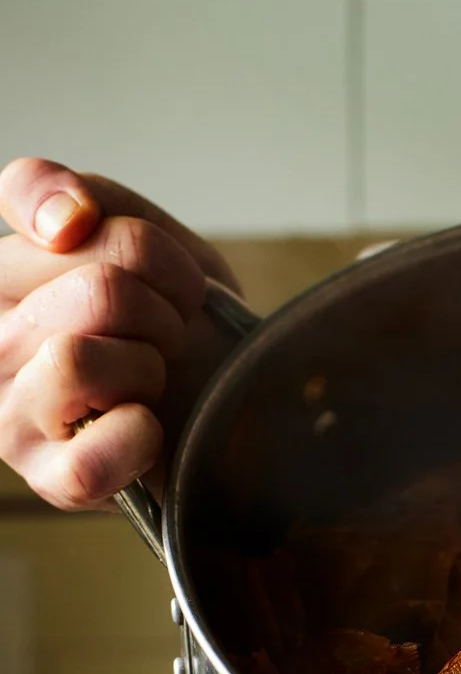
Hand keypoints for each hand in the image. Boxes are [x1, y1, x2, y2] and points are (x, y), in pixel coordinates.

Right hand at [0, 157, 239, 508]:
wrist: (226, 401)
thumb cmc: (172, 318)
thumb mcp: (137, 233)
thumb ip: (80, 193)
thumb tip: (64, 220)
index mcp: (2, 271)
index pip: (50, 207)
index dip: (139, 243)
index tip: (154, 272)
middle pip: (102, 288)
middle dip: (164, 311)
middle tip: (166, 335)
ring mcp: (10, 414)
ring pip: (79, 359)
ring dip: (148, 369)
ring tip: (149, 378)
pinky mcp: (50, 479)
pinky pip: (92, 452)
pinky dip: (140, 438)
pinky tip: (146, 428)